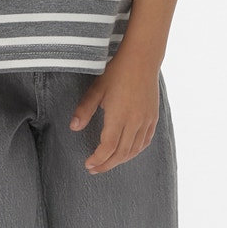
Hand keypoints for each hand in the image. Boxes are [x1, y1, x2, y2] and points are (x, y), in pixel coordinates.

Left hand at [68, 52, 160, 174]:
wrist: (142, 59)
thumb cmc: (117, 71)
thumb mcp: (96, 89)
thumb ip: (84, 110)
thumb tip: (73, 127)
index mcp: (118, 116)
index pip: (108, 147)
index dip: (98, 159)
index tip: (88, 164)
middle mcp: (134, 122)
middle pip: (121, 153)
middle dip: (107, 164)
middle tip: (94, 169)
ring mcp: (146, 120)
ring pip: (134, 150)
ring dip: (120, 160)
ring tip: (108, 162)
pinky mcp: (153, 117)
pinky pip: (145, 141)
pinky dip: (135, 151)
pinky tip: (127, 152)